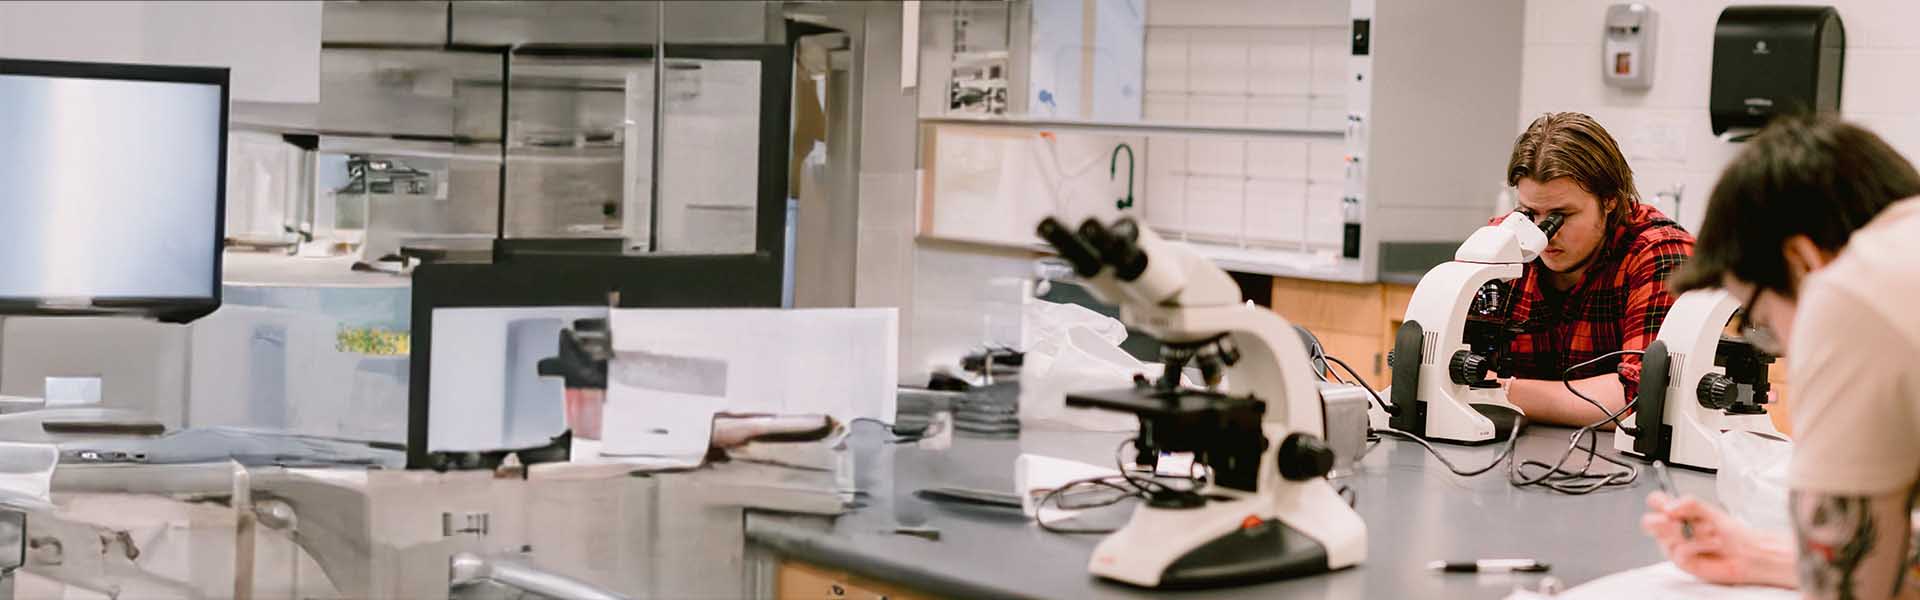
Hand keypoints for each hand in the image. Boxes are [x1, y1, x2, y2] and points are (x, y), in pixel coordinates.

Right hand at [1640, 492, 1794, 587]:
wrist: (1747, 554)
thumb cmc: (1733, 534)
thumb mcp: (1712, 511)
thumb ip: (1689, 504)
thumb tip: (1669, 507)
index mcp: (1680, 512)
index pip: (1658, 502)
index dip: (1657, 501)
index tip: (1663, 502)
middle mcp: (1675, 529)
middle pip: (1651, 522)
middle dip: (1658, 521)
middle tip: (1670, 520)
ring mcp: (1676, 546)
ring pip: (1664, 538)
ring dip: (1686, 534)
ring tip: (1706, 533)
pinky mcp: (1682, 561)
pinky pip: (1679, 552)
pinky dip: (1696, 546)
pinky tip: (1709, 545)